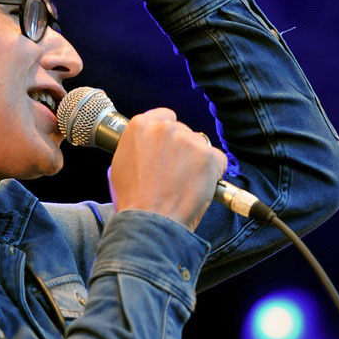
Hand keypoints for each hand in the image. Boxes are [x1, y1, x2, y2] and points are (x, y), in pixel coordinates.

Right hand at [107, 109, 227, 231]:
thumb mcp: (122, 164)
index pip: (164, 117)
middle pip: (182, 131)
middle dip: (182, 149)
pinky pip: (217, 159)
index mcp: (140, 126)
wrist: (149, 221)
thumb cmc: (134, 199)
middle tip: (175, 173)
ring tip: (184, 183)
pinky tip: (197, 186)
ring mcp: (188, 140)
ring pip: (200, 145)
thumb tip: (148, 144)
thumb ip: (138, 146)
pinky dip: (212, 172)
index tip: (169, 147)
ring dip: (196, 160)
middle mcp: (164, 128)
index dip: (168, 135)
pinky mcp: (208, 155)